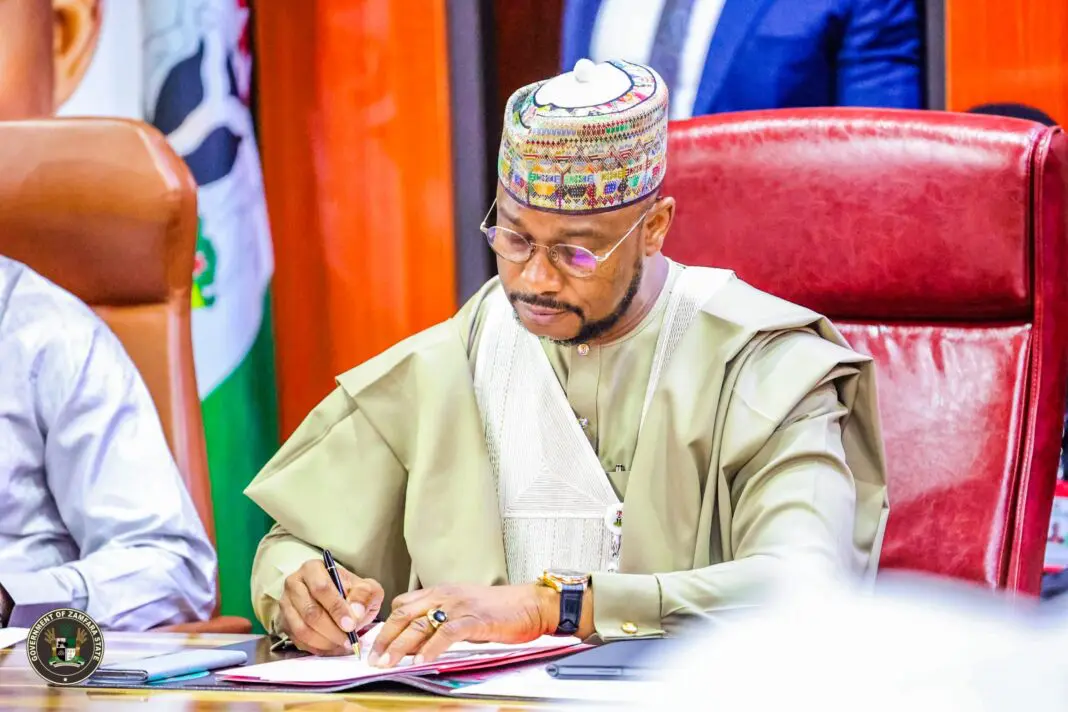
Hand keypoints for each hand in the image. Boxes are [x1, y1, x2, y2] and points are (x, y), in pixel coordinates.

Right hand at [279, 559, 383, 655]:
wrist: (338, 599)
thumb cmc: (350, 592)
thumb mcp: (365, 588)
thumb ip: (363, 596)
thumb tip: (356, 612)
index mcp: (312, 569)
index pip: (321, 588)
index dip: (336, 608)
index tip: (351, 625)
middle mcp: (294, 584)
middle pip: (310, 611)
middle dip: (332, 629)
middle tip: (349, 640)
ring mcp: (286, 605)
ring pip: (302, 629)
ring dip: (325, 641)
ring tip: (343, 645)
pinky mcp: (284, 623)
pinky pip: (298, 641)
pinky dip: (318, 648)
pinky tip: (333, 648)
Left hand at [369, 584, 556, 667]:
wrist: (529, 604)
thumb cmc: (499, 610)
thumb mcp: (463, 611)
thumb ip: (440, 622)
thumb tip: (416, 643)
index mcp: (441, 592)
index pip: (403, 604)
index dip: (386, 625)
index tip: (375, 644)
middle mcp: (445, 595)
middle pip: (405, 614)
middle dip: (385, 637)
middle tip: (373, 657)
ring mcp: (459, 606)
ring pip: (420, 624)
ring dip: (400, 646)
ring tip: (388, 662)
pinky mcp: (474, 619)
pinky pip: (447, 633)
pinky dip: (431, 648)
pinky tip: (421, 661)